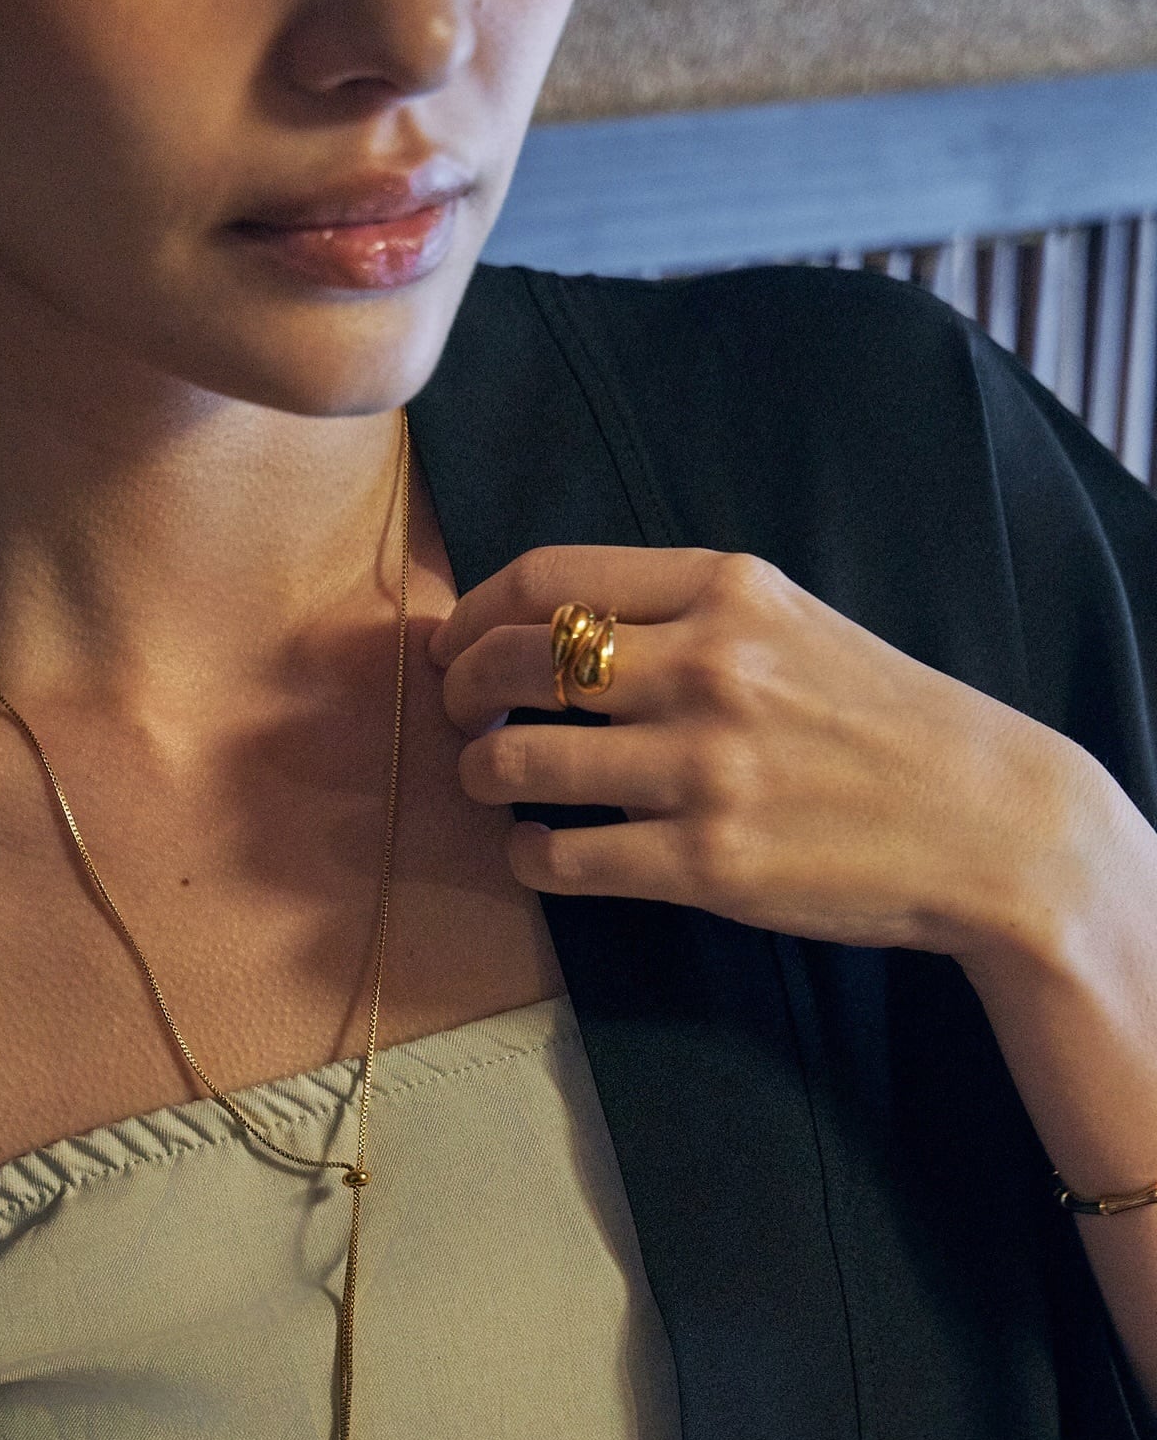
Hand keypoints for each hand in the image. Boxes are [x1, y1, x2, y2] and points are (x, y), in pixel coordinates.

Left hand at [427, 545, 1105, 968]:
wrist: (985, 822)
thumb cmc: (882, 722)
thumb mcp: (795, 622)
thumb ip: (688, 614)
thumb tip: (555, 629)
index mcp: (727, 588)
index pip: (548, 579)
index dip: (475, 613)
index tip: (455, 645)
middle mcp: (708, 666)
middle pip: (515, 662)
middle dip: (459, 690)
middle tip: (456, 715)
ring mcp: (703, 766)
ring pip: (519, 759)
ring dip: (481, 774)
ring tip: (491, 781)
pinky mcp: (705, 859)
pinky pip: (561, 854)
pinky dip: (527, 854)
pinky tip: (537, 850)